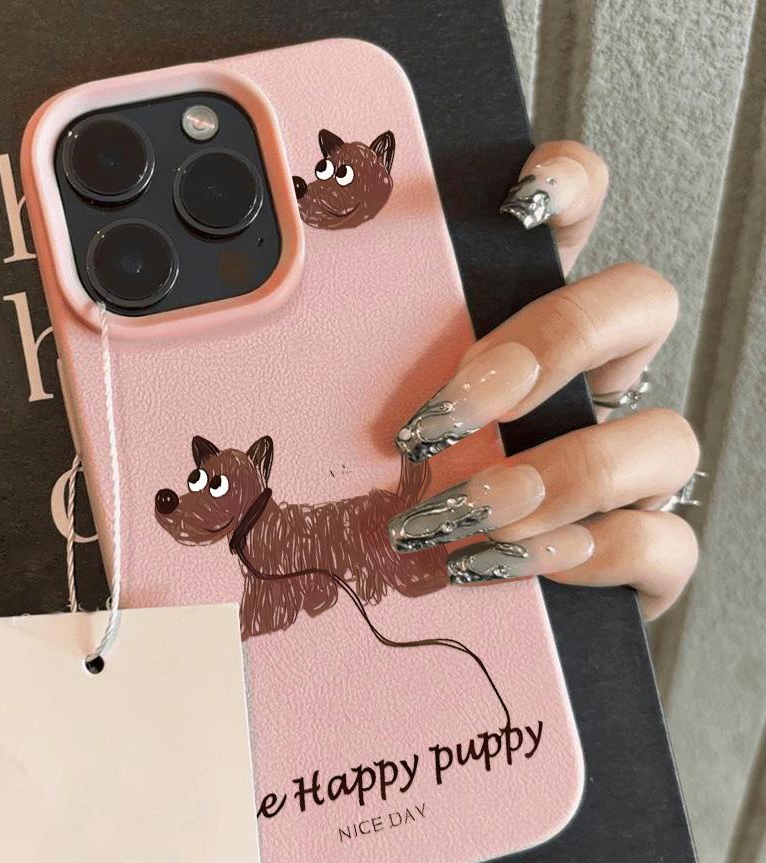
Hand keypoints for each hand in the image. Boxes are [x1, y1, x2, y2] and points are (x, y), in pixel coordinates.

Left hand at [389, 141, 698, 618]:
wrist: (446, 601)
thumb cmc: (397, 498)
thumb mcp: (364, 418)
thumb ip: (351, 369)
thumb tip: (274, 325)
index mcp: (521, 330)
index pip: (575, 219)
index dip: (567, 187)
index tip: (515, 201)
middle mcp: (588, 383)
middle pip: (640, 304)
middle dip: (557, 342)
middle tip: (456, 405)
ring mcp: (626, 467)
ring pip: (664, 437)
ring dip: (559, 476)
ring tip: (465, 514)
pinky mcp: (640, 551)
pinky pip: (661, 542)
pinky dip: (587, 555)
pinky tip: (509, 564)